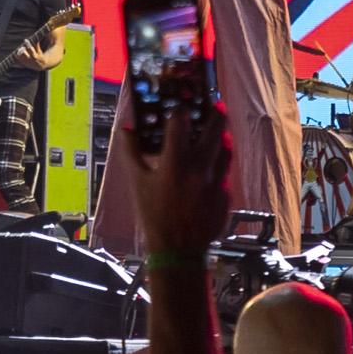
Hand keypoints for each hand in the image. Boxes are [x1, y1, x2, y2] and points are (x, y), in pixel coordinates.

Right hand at [132, 82, 233, 265]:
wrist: (177, 248)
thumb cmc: (155, 215)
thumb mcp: (138, 182)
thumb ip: (132, 152)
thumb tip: (126, 130)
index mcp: (174, 163)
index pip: (181, 122)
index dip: (180, 111)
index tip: (179, 108)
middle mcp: (198, 168)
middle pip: (215, 128)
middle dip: (215, 113)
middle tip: (214, 106)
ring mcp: (215, 181)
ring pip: (226, 148)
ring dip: (221, 137)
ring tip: (216, 132)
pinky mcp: (225, 193)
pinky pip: (225, 172)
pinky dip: (219, 165)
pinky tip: (212, 165)